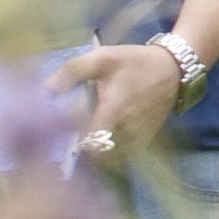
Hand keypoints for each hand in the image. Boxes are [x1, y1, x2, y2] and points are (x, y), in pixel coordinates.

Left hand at [55, 39, 184, 152]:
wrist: (173, 69)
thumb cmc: (134, 63)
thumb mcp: (103, 58)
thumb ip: (73, 71)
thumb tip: (46, 90)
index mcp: (113, 112)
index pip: (89, 143)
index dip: (72, 144)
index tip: (61, 138)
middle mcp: (127, 130)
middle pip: (97, 156)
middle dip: (82, 152)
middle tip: (69, 141)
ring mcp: (137, 139)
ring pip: (111, 160)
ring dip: (96, 156)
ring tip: (83, 144)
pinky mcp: (144, 141)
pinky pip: (124, 157)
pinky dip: (111, 156)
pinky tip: (102, 143)